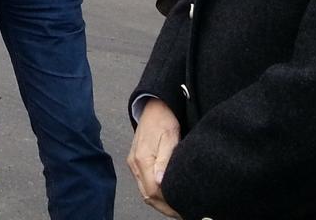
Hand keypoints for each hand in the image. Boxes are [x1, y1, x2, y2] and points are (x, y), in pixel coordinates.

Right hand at [127, 99, 181, 216]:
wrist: (154, 106)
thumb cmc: (165, 120)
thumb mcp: (170, 138)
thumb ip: (164, 160)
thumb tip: (159, 182)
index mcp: (142, 159)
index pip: (153, 191)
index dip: (168, 204)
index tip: (182, 210)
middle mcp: (134, 163)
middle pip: (147, 195)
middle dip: (164, 207)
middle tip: (181, 213)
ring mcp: (133, 163)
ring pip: (144, 191)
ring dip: (159, 202)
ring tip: (176, 208)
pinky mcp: (135, 161)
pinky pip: (143, 183)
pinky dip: (154, 193)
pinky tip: (166, 196)